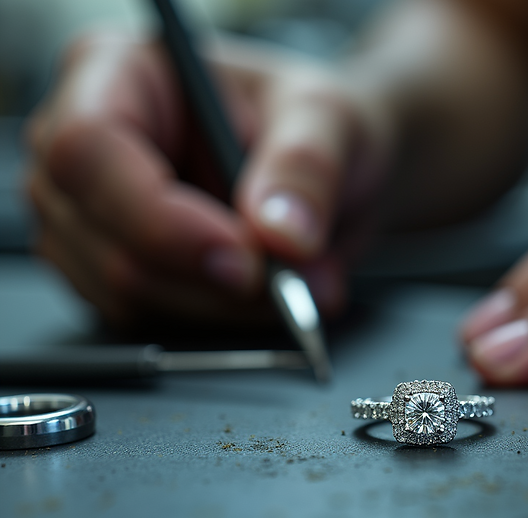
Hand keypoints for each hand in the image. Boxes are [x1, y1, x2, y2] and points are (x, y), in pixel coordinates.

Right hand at [26, 32, 390, 322]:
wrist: (330, 163)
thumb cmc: (312, 120)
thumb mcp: (329, 117)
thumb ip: (306, 166)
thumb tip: (281, 236)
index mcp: (114, 72)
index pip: (88, 151)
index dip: (158, 216)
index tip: (241, 256)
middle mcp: (84, 147)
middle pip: (104, 238)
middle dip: (207, 277)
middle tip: (291, 280)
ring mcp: (88, 215)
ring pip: (123, 292)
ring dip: (221, 305)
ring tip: (295, 280)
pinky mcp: (109, 270)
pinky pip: (144, 320)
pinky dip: (216, 320)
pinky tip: (265, 294)